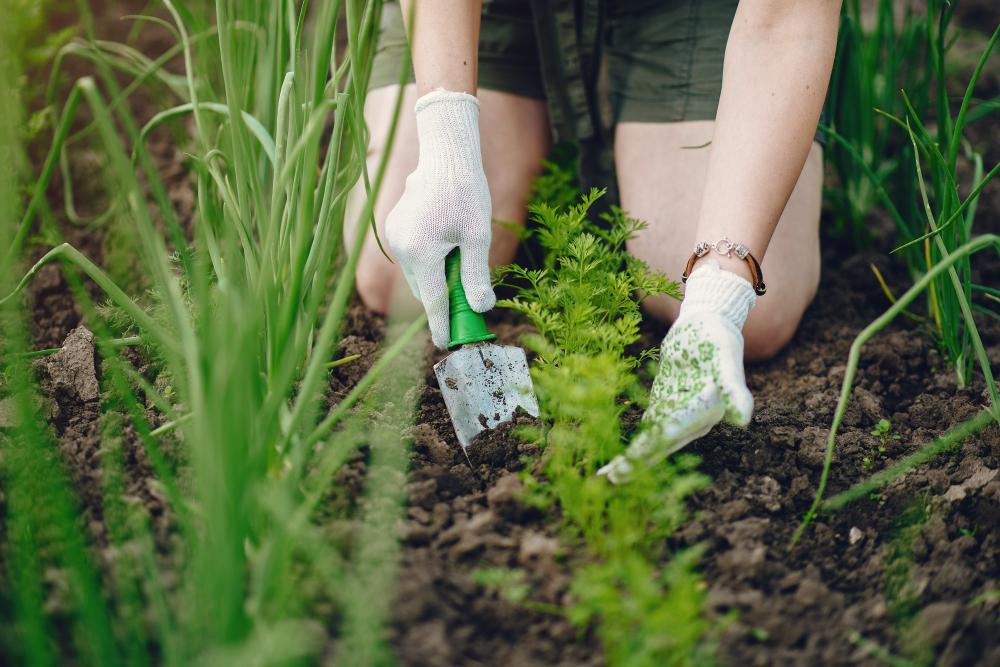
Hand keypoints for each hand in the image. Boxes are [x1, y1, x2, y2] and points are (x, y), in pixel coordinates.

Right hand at [385, 90, 494, 348]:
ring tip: (459, 264)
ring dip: (436, 279)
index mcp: (422, 252)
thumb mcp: (478, 237)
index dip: (441, 325)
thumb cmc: (466, 192)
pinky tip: (446, 244)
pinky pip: (412, 256)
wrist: (445, 155)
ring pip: (417, 274)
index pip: (432, 301)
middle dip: (443, 300)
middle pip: (424, 290)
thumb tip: (481, 308)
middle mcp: (402, 247)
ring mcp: (394, 237)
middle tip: (467, 306)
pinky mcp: (394, 227)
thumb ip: (477, 275)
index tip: (447, 344)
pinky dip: (428, 261)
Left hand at [599, 261, 755, 482]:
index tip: (627, 464)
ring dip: (632, 459)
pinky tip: (617, 456)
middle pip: (660, 445)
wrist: (709, 323)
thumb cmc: (719, 340)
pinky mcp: (666, 403)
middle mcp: (693, 420)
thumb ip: (733, 389)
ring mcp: (678, 413)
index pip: (671, 434)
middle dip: (636, 463)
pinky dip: (634, 442)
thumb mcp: (726, 360)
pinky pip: (648, 428)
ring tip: (607, 477)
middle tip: (609, 480)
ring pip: (652, 441)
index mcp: (705, 413)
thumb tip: (743, 420)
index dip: (649, 450)